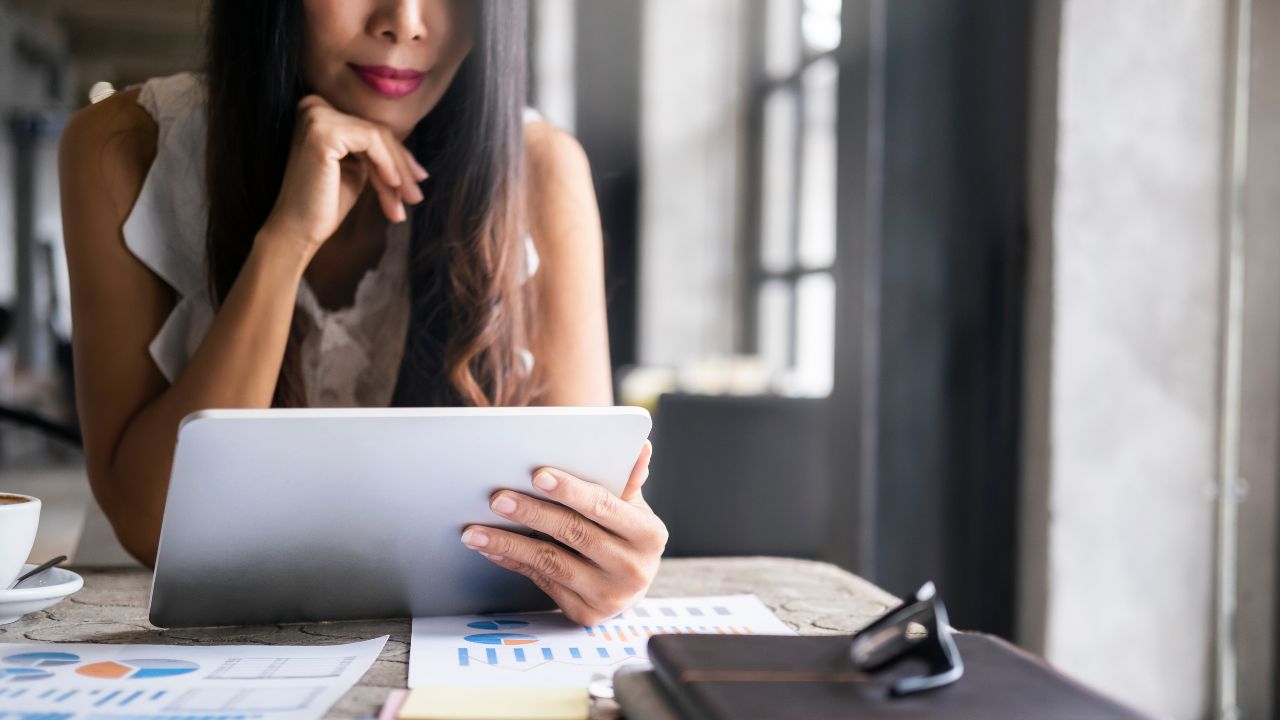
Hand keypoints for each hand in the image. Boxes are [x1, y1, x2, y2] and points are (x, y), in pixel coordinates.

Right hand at [259, 94, 427, 262]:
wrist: (298, 230)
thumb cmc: (325, 204)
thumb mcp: (358, 171)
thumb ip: (377, 154)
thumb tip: (415, 162)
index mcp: (321, 113)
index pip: (371, 130)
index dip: (399, 157)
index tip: (419, 180)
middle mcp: (315, 107)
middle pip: (377, 132)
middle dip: (402, 167)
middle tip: (416, 197)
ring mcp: (317, 116)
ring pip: (378, 137)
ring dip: (398, 172)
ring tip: (405, 201)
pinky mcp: (323, 130)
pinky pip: (372, 140)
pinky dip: (388, 164)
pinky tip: (393, 185)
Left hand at [461, 441, 667, 625]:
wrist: (630, 585)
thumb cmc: (625, 535)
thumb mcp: (632, 508)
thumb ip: (627, 481)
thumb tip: (640, 448)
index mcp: (648, 535)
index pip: (603, 506)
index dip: (570, 490)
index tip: (538, 475)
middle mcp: (633, 569)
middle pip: (573, 533)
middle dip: (531, 513)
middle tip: (497, 498)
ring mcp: (609, 596)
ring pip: (550, 562)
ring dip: (508, 543)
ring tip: (475, 530)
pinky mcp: (585, 614)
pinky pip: (542, 581)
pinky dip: (513, 562)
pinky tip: (491, 548)